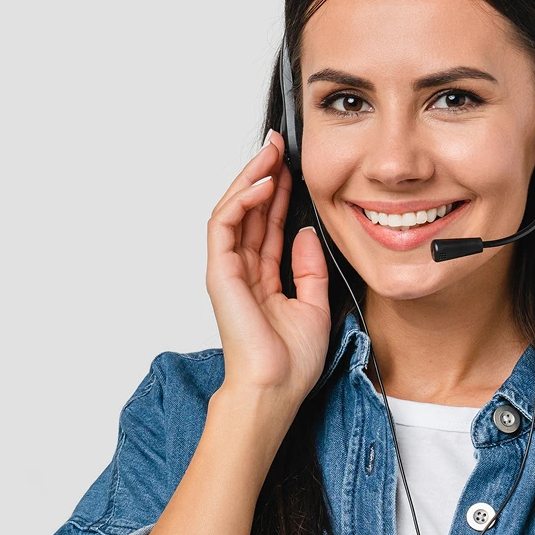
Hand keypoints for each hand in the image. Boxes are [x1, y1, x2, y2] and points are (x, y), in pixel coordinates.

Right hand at [206, 129, 329, 404]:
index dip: (281, 194)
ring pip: (234, 211)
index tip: (295, 167)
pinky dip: (242, 201)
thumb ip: (308, 269)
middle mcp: (242, 271)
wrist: (275, 389)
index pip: (270, 225)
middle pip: (250, 212)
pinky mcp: (219, 273)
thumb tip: (305, 232)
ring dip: (251, 178)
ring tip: (271, 153)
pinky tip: (264, 183)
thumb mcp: (314, 306)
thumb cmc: (291, 362)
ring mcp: (228, 271)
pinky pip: (226, 225)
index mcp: (263, 279)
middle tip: (279, 144)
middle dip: (264, 175)